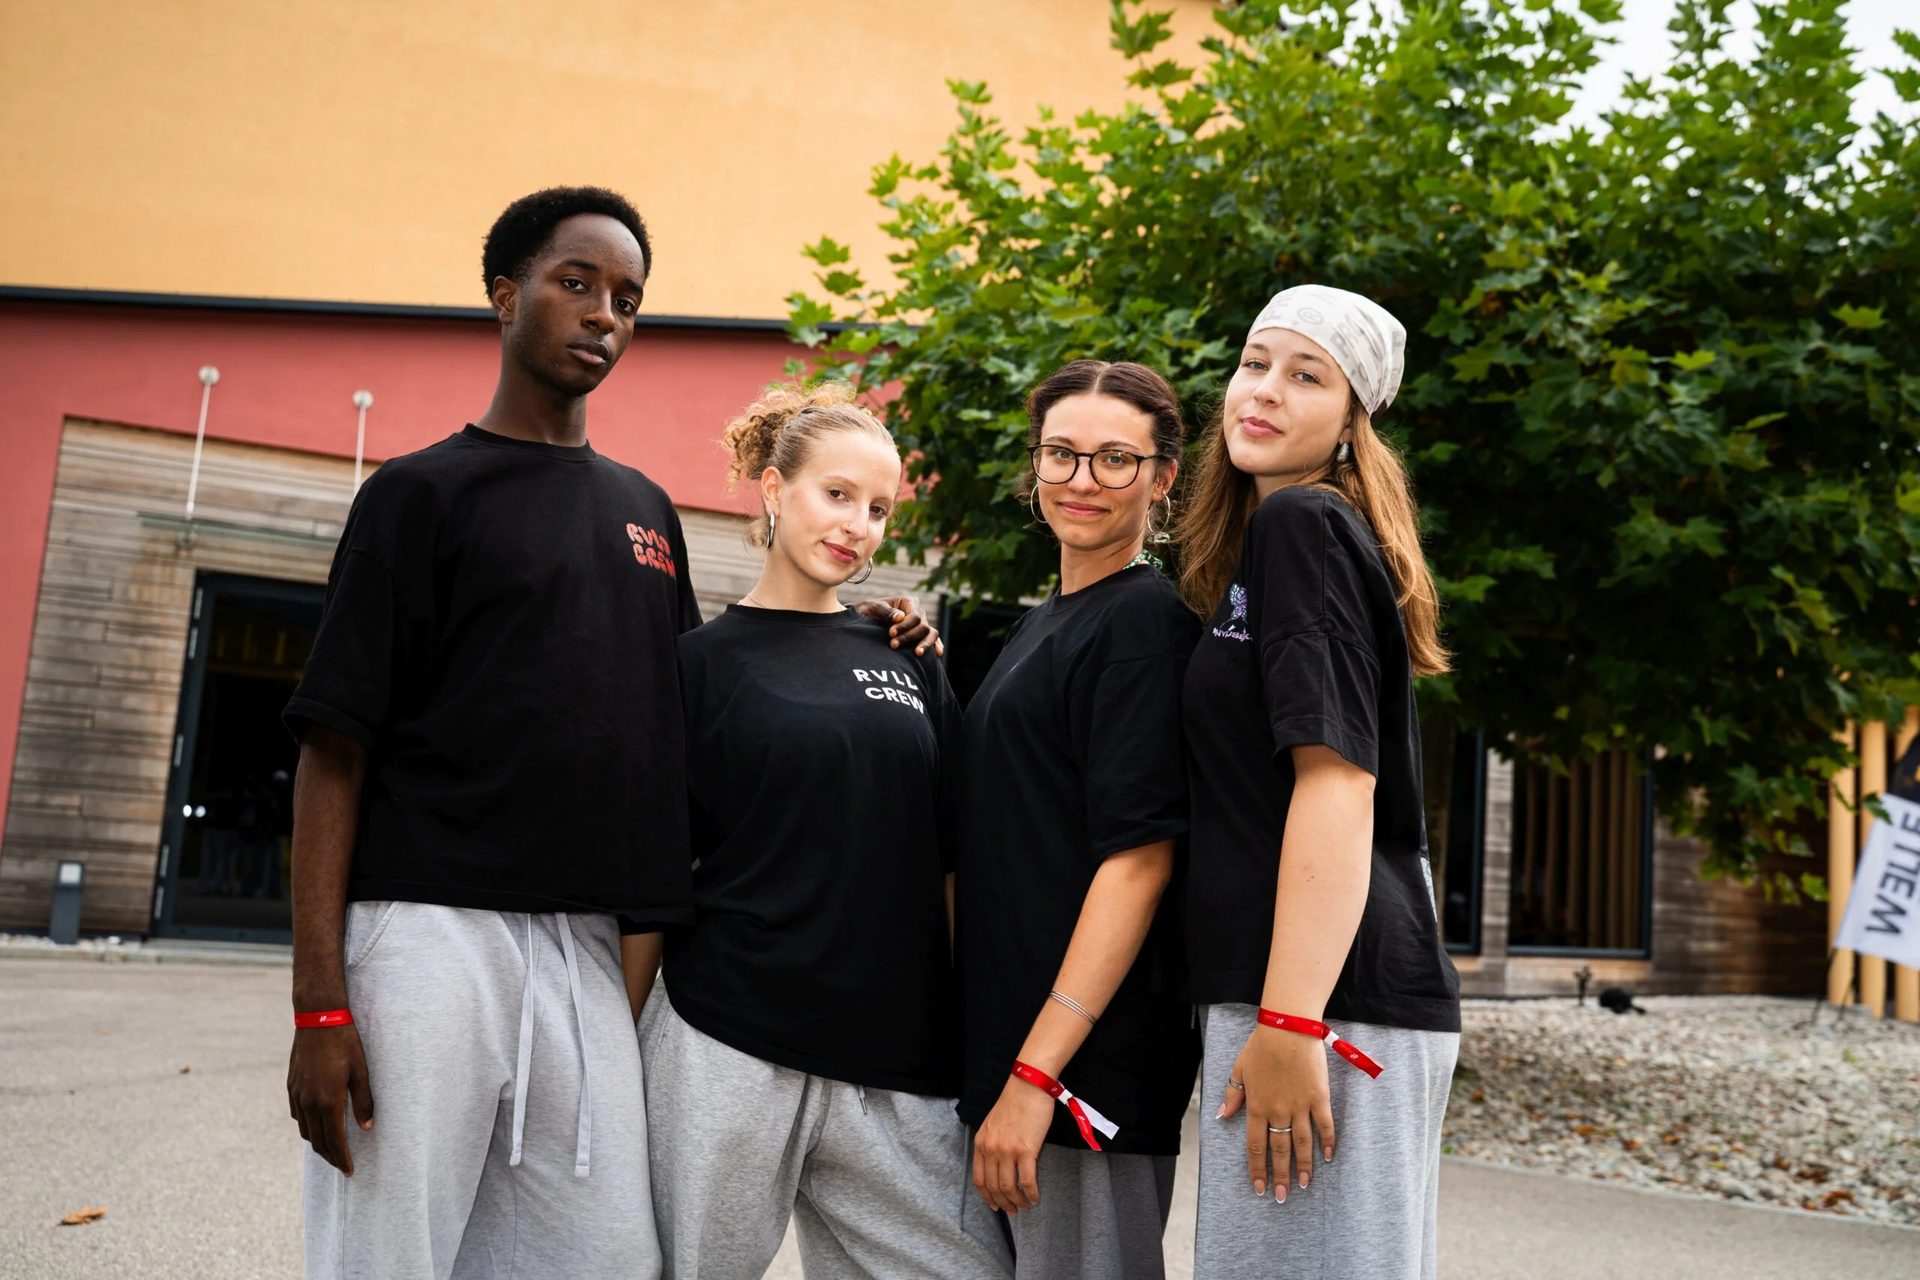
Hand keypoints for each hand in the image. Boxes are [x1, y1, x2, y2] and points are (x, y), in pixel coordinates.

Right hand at [287, 1024, 374, 1175]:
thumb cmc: (345, 1042)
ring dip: (318, 1143)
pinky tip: (317, 1125)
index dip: (342, 1159)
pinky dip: (308, 1127)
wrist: (318, 1018)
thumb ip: (364, 1102)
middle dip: (331, 1157)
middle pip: (318, 1141)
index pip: (334, 1141)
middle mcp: (309, 1102)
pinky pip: (298, 1115)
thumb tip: (367, 1127)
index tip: (350, 1171)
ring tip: (332, 1149)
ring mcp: (297, 1094)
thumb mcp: (361, 1071)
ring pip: (305, 1131)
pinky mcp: (292, 1086)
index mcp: (328, 1101)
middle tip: (343, 1166)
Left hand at [853, 595, 944, 656]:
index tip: (890, 633)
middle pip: (923, 626)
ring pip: (931, 633)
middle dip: (909, 637)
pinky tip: (938, 653)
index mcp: (908, 602)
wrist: (864, 620)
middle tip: (892, 645)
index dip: (904, 626)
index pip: (914, 615)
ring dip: (925, 644)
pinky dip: (936, 645)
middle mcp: (918, 612)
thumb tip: (900, 617)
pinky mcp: (921, 635)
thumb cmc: (868, 612)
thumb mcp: (874, 608)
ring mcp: (921, 624)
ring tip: (917, 654)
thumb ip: (886, 612)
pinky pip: (933, 639)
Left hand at [972, 1074, 1054, 1213]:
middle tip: (1013, 1212)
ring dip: (1018, 1201)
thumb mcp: (993, 1123)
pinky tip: (1036, 1198)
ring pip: (1009, 1187)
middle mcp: (991, 1149)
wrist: (1029, 1085)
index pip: (979, 1180)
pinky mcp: (1026, 1150)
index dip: (987, 1197)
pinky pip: (1026, 1181)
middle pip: (993, 1187)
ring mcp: (1007, 1150)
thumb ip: (991, 1143)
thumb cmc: (1014, 1102)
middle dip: (1003, 1204)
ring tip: (1025, 1206)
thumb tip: (997, 1165)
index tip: (995, 1206)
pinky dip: (1031, 1194)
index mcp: (981, 1143)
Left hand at [1217, 1024, 1334, 1199]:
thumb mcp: (1239, 1069)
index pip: (1255, 1145)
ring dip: (1303, 1166)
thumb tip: (1223, 1116)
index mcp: (1257, 1105)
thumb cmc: (1261, 1046)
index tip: (1259, 1186)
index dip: (1257, 1168)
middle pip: (1279, 1149)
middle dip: (1279, 1175)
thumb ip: (1233, 1095)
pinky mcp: (1319, 1097)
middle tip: (1281, 1196)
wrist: (1288, 1028)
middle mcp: (1278, 1110)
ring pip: (1302, 1143)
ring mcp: (1300, 1105)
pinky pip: (1325, 1125)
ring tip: (1303, 1184)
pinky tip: (1328, 1157)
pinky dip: (1327, 1142)